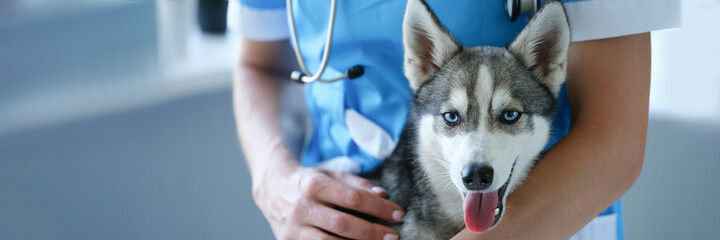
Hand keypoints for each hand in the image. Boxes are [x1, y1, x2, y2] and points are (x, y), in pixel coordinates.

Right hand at [252, 159, 403, 239]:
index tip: (398, 214)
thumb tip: (383, 195)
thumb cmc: (308, 181)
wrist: (271, 188)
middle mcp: (302, 206)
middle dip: (372, 232)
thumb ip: (357, 183)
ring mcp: (293, 227)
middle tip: (393, 236)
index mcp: (314, 184)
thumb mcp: (331, 174)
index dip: (379, 208)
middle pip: (343, 223)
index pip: (353, 198)